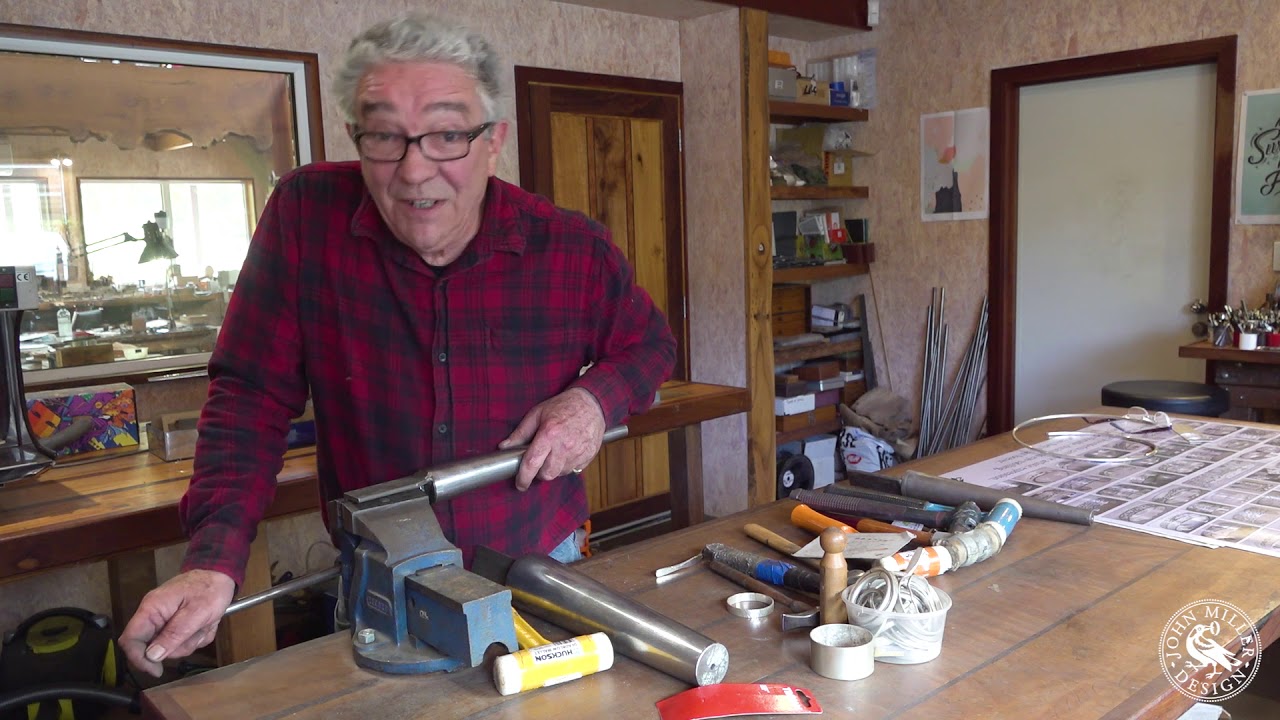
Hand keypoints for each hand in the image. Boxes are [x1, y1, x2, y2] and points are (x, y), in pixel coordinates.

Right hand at [119, 569, 235, 677]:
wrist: (221, 575)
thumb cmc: (210, 588)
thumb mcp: (197, 612)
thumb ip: (174, 634)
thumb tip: (152, 656)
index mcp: (151, 609)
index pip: (130, 639)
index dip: (139, 659)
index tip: (156, 671)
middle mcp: (153, 616)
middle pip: (152, 647)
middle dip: (177, 647)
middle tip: (196, 635)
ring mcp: (164, 620)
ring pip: (170, 647)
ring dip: (191, 642)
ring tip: (205, 625)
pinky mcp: (175, 625)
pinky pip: (182, 642)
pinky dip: (196, 637)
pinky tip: (206, 625)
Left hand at [500, 387, 605, 489]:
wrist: (591, 403)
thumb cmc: (563, 406)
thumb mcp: (537, 414)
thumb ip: (521, 432)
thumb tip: (505, 446)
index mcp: (549, 434)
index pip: (532, 463)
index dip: (523, 478)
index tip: (520, 484)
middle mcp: (564, 446)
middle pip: (547, 474)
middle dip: (540, 473)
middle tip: (539, 462)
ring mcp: (578, 452)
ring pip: (560, 473)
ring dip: (554, 468)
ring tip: (555, 453)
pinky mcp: (588, 456)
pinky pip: (574, 470)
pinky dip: (567, 465)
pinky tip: (567, 452)